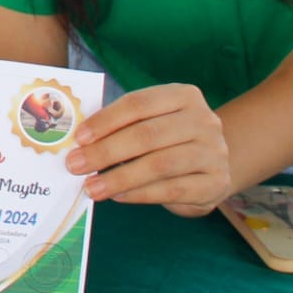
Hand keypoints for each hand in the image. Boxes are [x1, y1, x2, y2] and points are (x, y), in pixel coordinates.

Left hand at [63, 83, 230, 217]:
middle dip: (105, 152)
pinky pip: (171, 190)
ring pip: (159, 165)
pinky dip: (140, 194)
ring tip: (91, 188)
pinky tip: (117, 196)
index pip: (138, 104)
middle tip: (75, 165)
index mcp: (183, 95)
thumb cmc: (168, 139)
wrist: (212, 165)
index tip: (79, 138)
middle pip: (147, 135)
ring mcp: (214, 152)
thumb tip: (80, 142)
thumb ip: (122, 126)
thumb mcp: (151, 122)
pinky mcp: (217, 182)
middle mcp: (204, 120)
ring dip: (119, 178)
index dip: (105, 121)